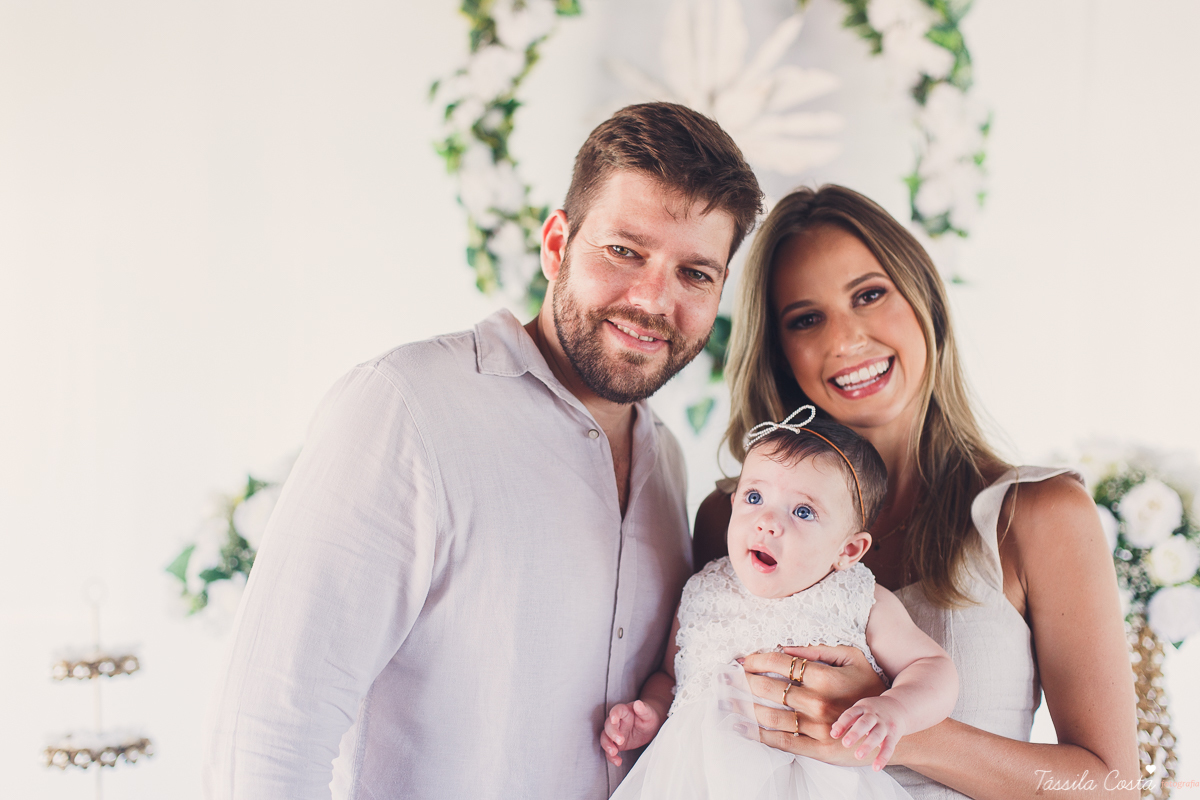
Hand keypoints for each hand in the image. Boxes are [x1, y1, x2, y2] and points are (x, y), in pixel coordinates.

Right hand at [600, 700, 662, 766]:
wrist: (650, 728)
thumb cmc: (649, 718)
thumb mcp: (649, 714)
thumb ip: (643, 709)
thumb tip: (638, 703)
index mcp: (624, 711)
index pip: (616, 710)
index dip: (614, 714)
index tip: (614, 719)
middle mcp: (617, 722)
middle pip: (609, 726)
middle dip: (612, 733)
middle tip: (621, 741)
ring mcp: (615, 733)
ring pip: (605, 738)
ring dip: (607, 745)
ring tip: (613, 752)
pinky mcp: (616, 744)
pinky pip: (609, 750)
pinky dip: (611, 757)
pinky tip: (617, 761)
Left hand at [740, 645, 885, 762]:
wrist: (888, 726)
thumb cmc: (868, 687)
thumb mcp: (852, 658)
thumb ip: (819, 650)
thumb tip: (785, 646)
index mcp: (825, 677)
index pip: (782, 663)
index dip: (757, 659)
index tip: (743, 660)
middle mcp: (819, 702)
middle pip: (770, 688)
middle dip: (744, 681)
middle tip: (727, 678)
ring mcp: (817, 728)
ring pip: (770, 715)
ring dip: (744, 706)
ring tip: (727, 699)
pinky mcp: (818, 750)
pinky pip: (781, 741)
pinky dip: (756, 734)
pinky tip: (739, 726)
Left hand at [831, 694, 906, 770]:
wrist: (899, 707)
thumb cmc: (873, 711)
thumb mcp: (860, 709)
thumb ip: (848, 719)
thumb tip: (833, 730)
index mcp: (863, 708)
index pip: (851, 714)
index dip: (842, 724)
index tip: (834, 734)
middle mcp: (874, 715)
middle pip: (864, 723)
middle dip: (855, 733)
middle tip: (845, 743)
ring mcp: (885, 725)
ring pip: (877, 735)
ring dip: (867, 746)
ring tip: (858, 756)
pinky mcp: (893, 735)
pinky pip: (889, 747)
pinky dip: (883, 758)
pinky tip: (876, 767)